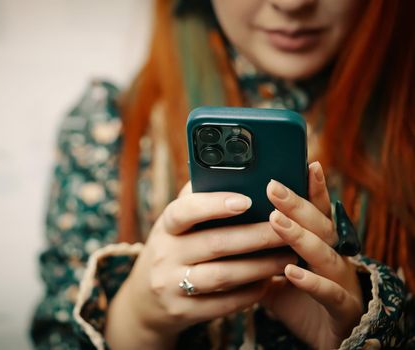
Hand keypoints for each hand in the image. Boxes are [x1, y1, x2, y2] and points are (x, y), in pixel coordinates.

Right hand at [106, 183, 295, 349]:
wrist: (146, 300)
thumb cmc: (174, 249)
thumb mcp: (176, 225)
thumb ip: (199, 200)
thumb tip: (238, 174)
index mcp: (166, 226)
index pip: (184, 211)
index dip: (214, 205)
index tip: (247, 200)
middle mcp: (165, 254)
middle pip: (215, 244)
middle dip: (256, 236)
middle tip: (288, 229)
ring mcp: (172, 286)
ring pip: (223, 276)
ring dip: (260, 266)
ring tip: (287, 257)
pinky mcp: (184, 312)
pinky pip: (224, 303)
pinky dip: (251, 292)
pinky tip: (269, 282)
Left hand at [262, 161, 363, 348]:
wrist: (326, 336)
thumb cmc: (295, 293)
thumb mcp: (274, 265)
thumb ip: (256, 244)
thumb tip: (223, 218)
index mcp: (319, 241)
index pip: (316, 209)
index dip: (312, 187)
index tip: (305, 163)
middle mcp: (333, 254)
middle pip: (318, 224)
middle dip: (295, 204)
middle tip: (272, 186)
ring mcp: (341, 279)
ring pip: (324, 253)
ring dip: (299, 236)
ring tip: (276, 220)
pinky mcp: (341, 307)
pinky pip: (328, 293)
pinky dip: (310, 281)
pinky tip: (290, 270)